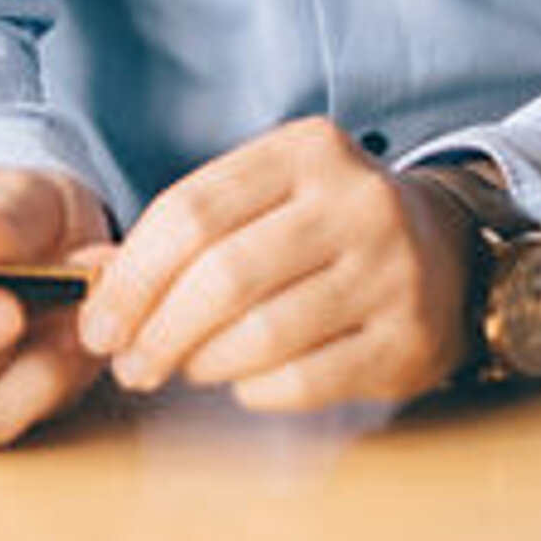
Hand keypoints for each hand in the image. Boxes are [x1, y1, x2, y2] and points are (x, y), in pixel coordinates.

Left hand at [77, 115, 474, 411]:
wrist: (445, 251)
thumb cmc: (325, 227)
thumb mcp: (268, 195)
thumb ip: (190, 227)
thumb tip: (96, 283)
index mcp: (309, 150)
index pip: (192, 211)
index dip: (131, 276)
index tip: (99, 321)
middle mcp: (357, 201)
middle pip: (222, 275)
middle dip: (156, 330)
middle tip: (130, 362)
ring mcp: (391, 270)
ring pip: (261, 334)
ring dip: (200, 364)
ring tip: (182, 369)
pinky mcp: (406, 338)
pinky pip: (301, 382)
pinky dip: (254, 390)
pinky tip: (245, 380)